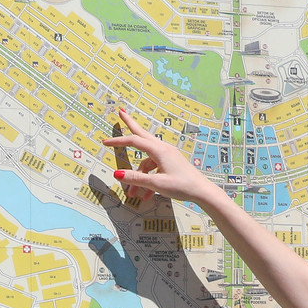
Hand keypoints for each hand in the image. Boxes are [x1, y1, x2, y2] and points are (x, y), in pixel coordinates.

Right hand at [103, 107, 223, 207]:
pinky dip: (148, 180)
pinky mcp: (171, 163)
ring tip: (133, 194)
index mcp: (159, 151)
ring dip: (138, 176)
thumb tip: (116, 174)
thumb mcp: (157, 184)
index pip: (134, 141)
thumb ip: (136, 178)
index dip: (118, 141)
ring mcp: (168, 155)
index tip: (105, 142)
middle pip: (142, 135)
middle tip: (121, 113)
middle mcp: (163, 149)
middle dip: (130, 125)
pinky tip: (147, 195)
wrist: (202, 191)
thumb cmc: (182, 186)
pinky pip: (154, 169)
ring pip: (147, 161)